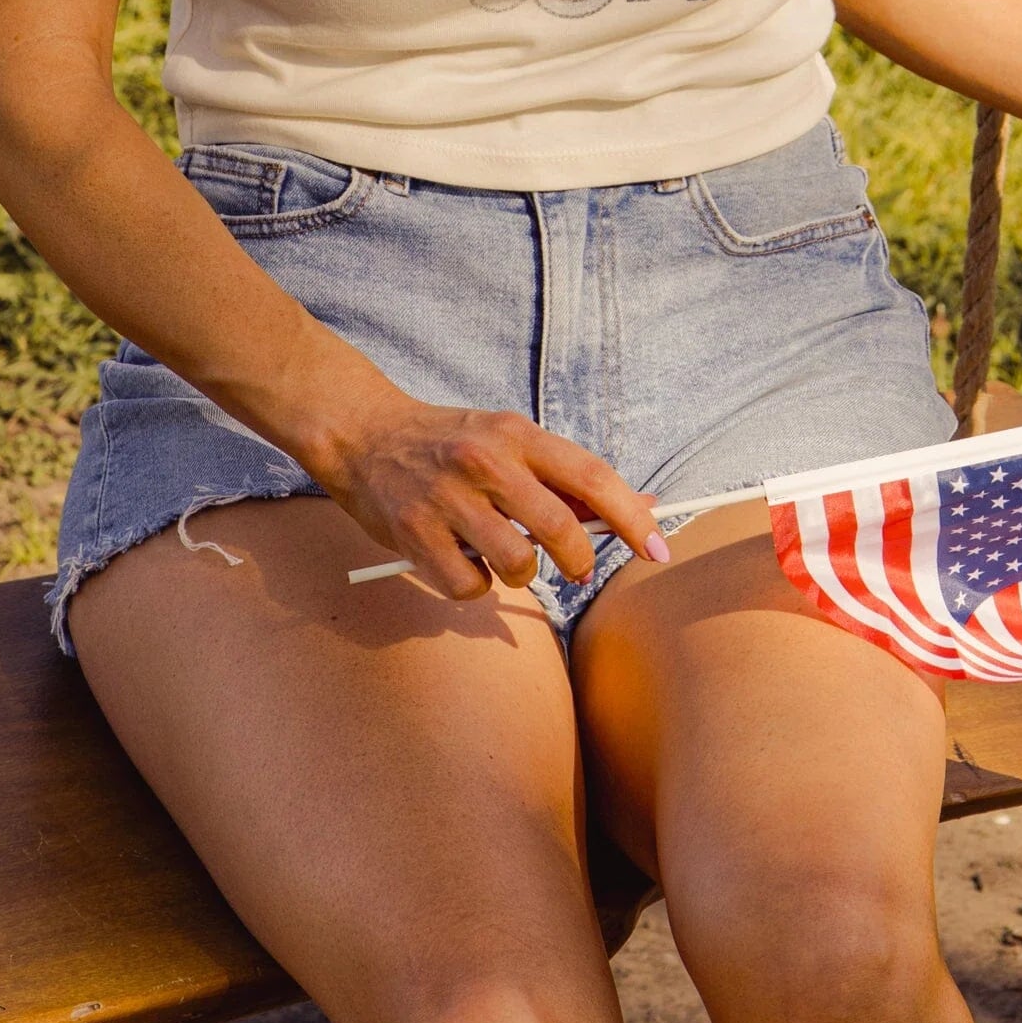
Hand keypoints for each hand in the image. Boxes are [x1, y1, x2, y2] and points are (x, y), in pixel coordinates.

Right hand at [321, 394, 667, 600]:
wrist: (363, 434)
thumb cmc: (451, 444)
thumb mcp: (508, 443)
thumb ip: (566, 479)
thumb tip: (642, 509)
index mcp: (517, 434)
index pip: (590, 476)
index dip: (631, 517)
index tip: (658, 549)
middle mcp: (485, 462)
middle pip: (559, 530)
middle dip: (579, 560)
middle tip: (575, 568)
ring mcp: (448, 500)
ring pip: (517, 565)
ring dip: (521, 573)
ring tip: (500, 553)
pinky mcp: (414, 535)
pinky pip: (469, 588)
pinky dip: (474, 587)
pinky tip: (460, 561)